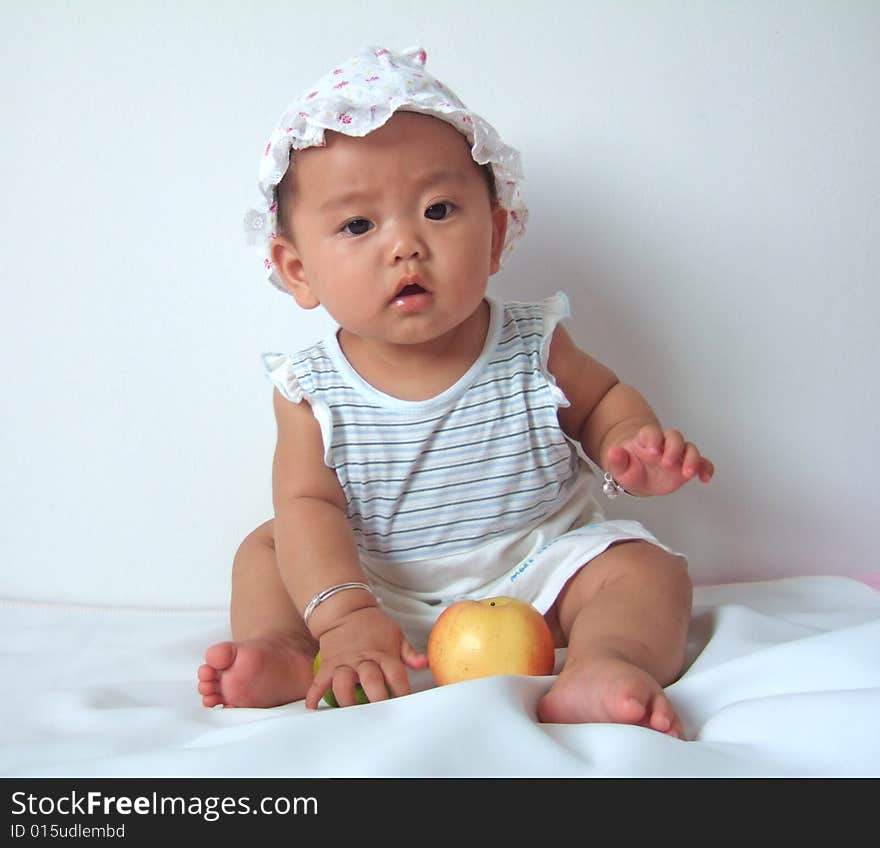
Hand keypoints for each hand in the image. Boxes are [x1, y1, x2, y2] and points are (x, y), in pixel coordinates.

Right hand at [306, 606, 427, 708]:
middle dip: (376, 699)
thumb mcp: (396, 634)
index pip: (396, 675)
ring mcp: (344, 662)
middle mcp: (363, 659)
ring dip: (347, 701)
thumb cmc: (373, 626)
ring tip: (352, 716)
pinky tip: (314, 707)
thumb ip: (409, 653)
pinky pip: (319, 681)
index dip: (402, 691)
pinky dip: (314, 695)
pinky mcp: (328, 664)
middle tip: (381, 716)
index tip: (406, 705)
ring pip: (343, 684)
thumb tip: (424, 663)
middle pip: (371, 681)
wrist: (345, 610)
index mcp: (383, 654)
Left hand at [606, 424, 713, 496]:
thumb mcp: (619, 465)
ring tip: (687, 473)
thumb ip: (617, 459)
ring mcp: (678, 454)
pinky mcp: (687, 465)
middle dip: (673, 448)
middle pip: (674, 437)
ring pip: (690, 448)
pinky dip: (705, 468)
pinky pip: (702, 463)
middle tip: (666, 463)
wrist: (638, 473)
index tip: (651, 451)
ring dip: (691, 459)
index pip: (651, 433)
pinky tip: (704, 477)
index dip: (653, 439)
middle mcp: (664, 443)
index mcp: (646, 439)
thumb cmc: (629, 465)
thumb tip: (613, 452)